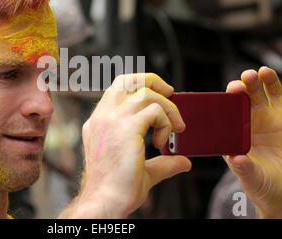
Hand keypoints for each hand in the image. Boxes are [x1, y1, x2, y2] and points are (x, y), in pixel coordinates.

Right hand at [60, 74, 190, 217]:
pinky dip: (166, 122)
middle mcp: (102, 117)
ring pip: (145, 93)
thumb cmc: (117, 189)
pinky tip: (163, 141)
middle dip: (152, 81)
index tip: (158, 96)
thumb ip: (162, 162)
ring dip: (166, 108)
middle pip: (127, 80)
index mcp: (98, 123)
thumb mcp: (142, 170)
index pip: (117, 90)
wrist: (107, 201)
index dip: (139, 88)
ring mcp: (112, 120)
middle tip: (170, 93)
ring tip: (173, 129)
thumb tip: (183, 161)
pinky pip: (154, 109)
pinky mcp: (126, 127)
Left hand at [225, 66, 281, 217]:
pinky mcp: (280, 114)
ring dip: (250, 82)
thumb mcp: (253, 179)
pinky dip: (270, 82)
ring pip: (253, 94)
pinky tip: (267, 73)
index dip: (218, 107)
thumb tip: (237, 159)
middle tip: (235, 87)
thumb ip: (245, 169)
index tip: (217, 100)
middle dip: (234, 92)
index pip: (220, 117)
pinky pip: (274, 94)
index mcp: (229, 137)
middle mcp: (242, 124)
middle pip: (235, 101)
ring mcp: (261, 117)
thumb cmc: (265, 186)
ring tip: (250, 75)